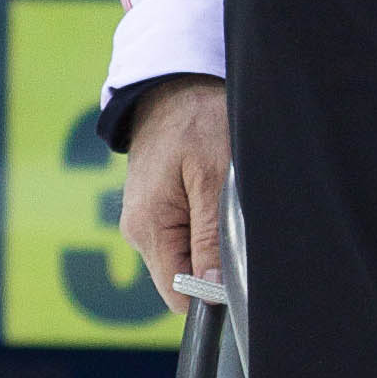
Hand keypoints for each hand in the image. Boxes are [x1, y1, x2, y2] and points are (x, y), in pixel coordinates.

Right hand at [116, 76, 231, 299]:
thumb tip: (212, 289)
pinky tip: (212, 192)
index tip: (238, 266)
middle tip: (233, 217)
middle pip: (182, 277)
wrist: (173, 84)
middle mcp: (138, 231)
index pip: (177, 293)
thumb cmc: (196, 121)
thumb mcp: (214, 178)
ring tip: (221, 195)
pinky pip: (183, 234)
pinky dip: (203, 222)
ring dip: (210, 238)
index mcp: (147, 228)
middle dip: (213, 260)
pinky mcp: (155, 208)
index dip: (211, 292)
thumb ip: (210, 238)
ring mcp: (144, 220)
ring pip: (186, 255)